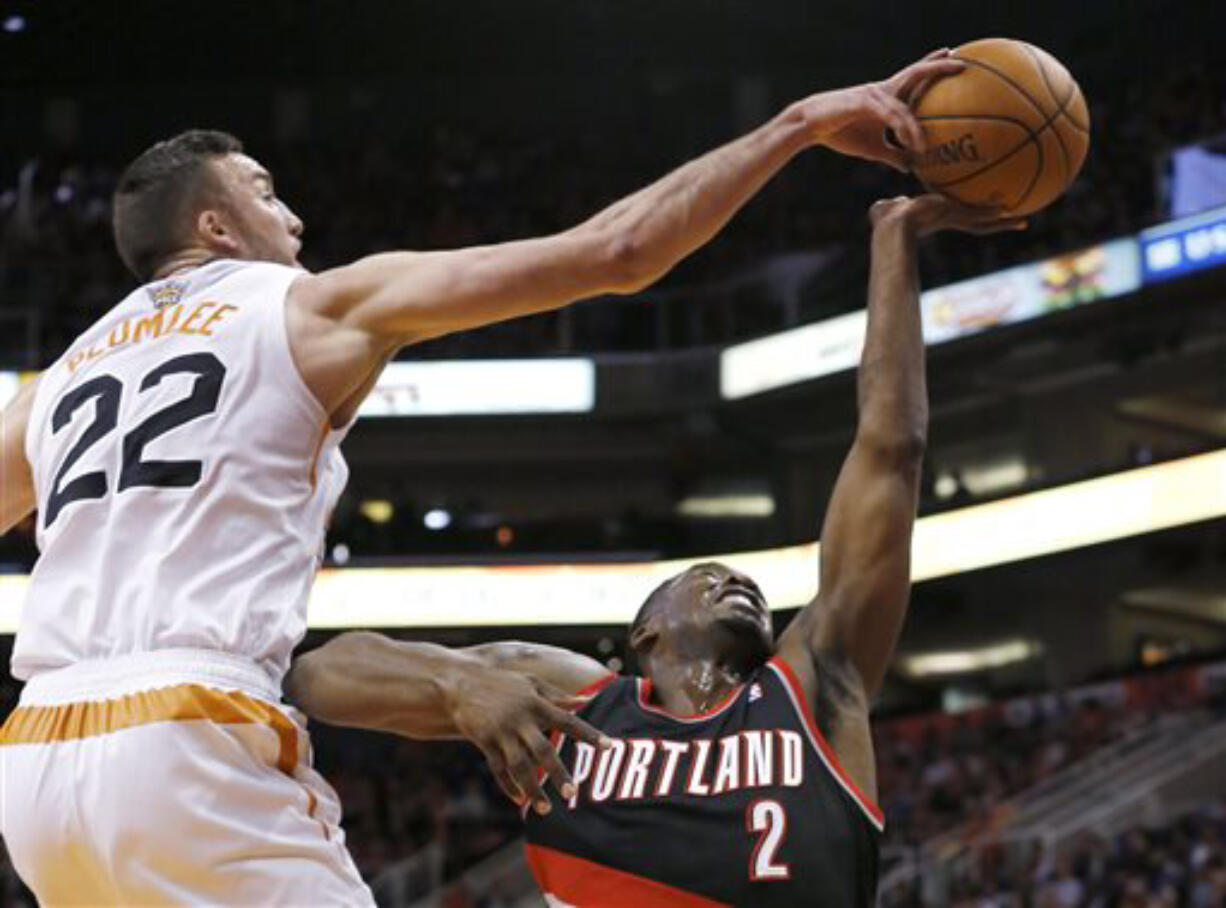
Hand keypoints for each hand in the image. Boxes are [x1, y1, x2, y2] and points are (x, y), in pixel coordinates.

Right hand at [445, 664, 609, 814]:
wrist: (460, 682)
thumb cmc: (502, 682)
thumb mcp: (531, 683)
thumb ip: (558, 696)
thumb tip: (587, 700)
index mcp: (536, 703)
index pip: (568, 720)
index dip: (588, 733)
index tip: (608, 746)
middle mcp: (520, 719)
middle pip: (542, 750)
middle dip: (557, 773)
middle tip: (571, 794)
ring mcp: (500, 732)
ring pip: (519, 766)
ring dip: (532, 789)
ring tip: (546, 809)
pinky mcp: (484, 741)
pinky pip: (498, 768)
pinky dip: (508, 786)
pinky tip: (519, 800)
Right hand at [798, 49, 964, 170]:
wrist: (811, 126)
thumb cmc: (841, 133)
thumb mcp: (872, 148)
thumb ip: (893, 154)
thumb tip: (911, 167)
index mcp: (887, 96)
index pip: (914, 78)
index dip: (932, 67)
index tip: (953, 59)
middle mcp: (884, 91)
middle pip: (915, 73)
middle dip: (937, 67)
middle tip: (962, 65)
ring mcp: (874, 95)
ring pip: (904, 103)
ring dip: (918, 123)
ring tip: (927, 143)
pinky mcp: (864, 103)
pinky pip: (890, 117)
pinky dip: (903, 130)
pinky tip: (912, 143)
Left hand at [869, 194, 1028, 236]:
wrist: (891, 225)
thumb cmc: (886, 219)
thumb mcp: (892, 208)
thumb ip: (896, 204)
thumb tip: (894, 201)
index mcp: (940, 219)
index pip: (964, 219)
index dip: (975, 217)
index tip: (984, 216)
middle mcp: (951, 222)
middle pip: (981, 225)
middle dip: (997, 223)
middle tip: (1016, 222)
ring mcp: (954, 220)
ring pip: (985, 223)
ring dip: (1004, 222)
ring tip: (1023, 221)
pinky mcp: (954, 216)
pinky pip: (980, 215)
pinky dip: (994, 214)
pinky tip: (1010, 209)